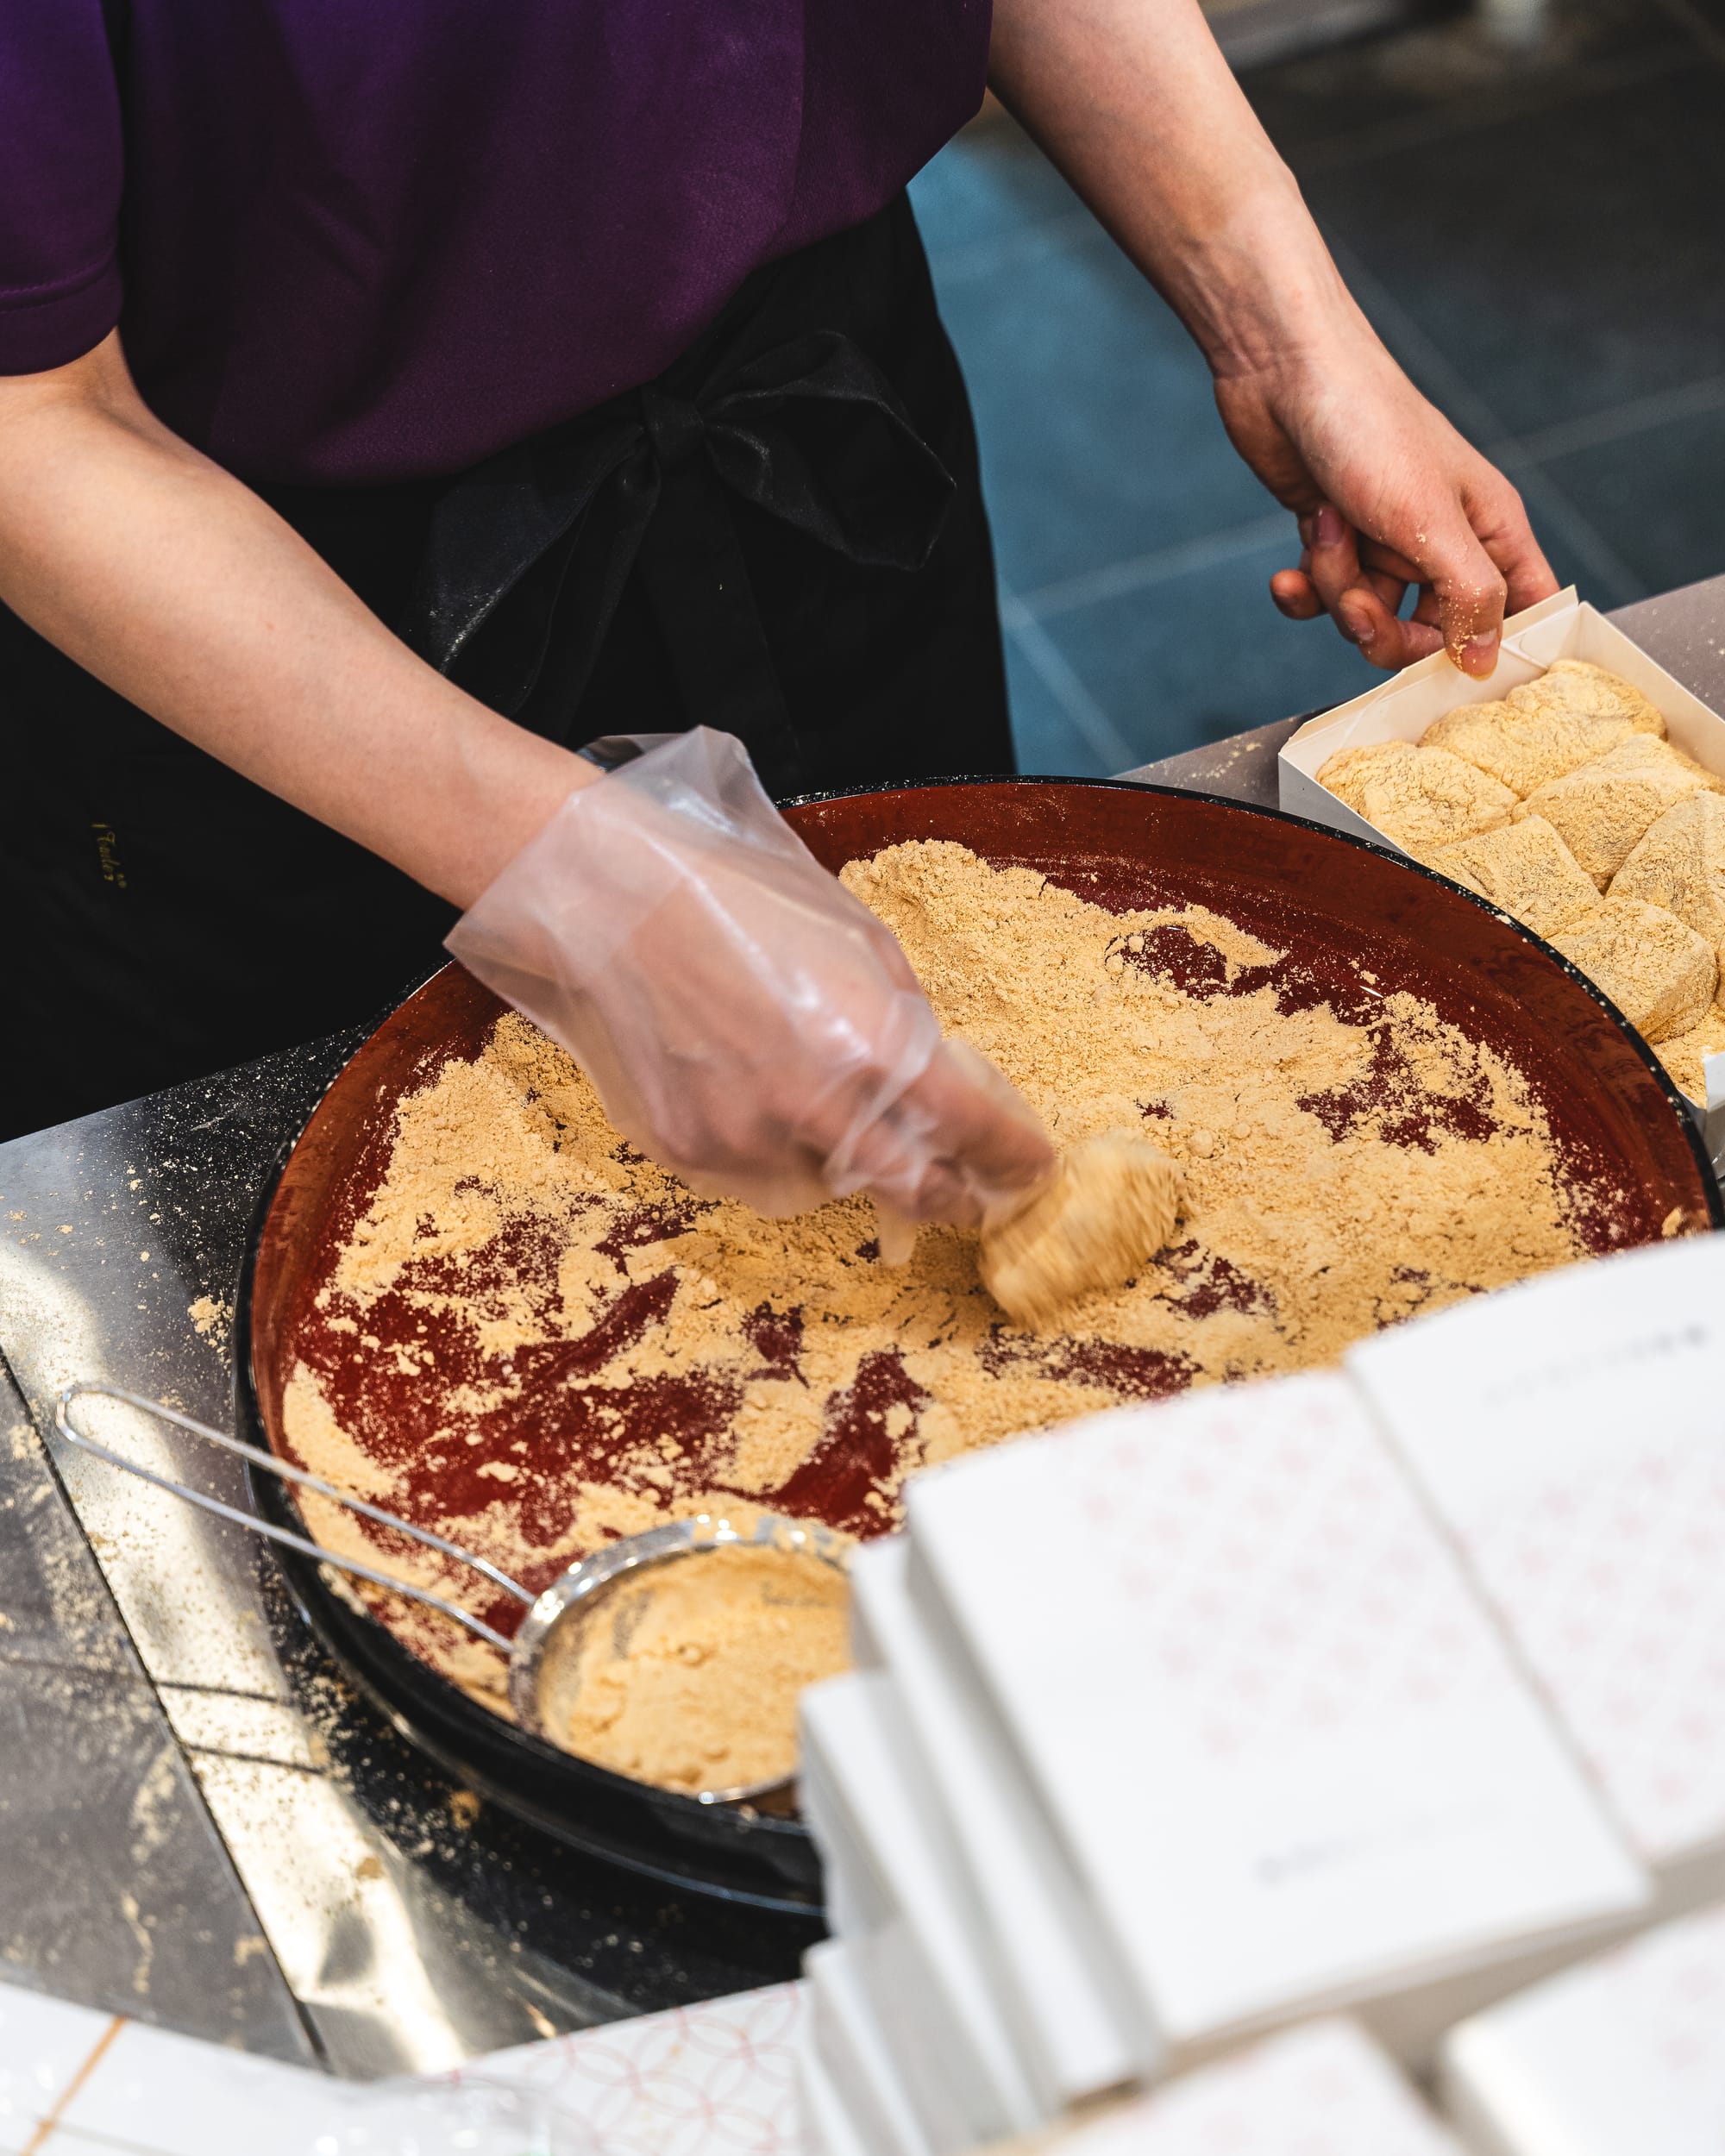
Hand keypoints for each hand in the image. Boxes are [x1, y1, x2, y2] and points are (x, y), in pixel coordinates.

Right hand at [446, 729, 1055, 1223]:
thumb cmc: (740, 900)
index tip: (1028, 1165)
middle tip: (967, 1195)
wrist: (612, 903)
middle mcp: (821, 1107)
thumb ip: (903, 1016)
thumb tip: (933, 1072)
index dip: (1012, 1155)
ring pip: (830, 1188)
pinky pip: (757, 1179)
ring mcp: (751, 1140)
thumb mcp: (857, 940)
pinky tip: (750, 1096)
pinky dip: (772, 1154)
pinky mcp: (694, 1154)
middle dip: (952, 1198)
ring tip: (821, 1108)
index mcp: (877, 1044)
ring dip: (846, 1166)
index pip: (973, 1130)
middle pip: (916, 1193)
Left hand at [1215, 329, 1557, 677]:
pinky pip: (1323, 598)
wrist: (1284, 370)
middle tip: (1357, 604)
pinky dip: (1303, 592)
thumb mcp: (1430, 521)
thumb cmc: (1369, 425)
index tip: (1459, 670)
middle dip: (1385, 631)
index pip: (1523, 607)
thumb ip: (1468, 594)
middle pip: (1432, 633)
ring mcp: (1385, 540)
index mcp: (1489, 528)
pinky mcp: (1335, 537)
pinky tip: (1287, 574)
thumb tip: (1488, 657)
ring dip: (1337, 591)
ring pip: (1369, 615)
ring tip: (1327, 533)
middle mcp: (1443, 538)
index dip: (1498, 648)